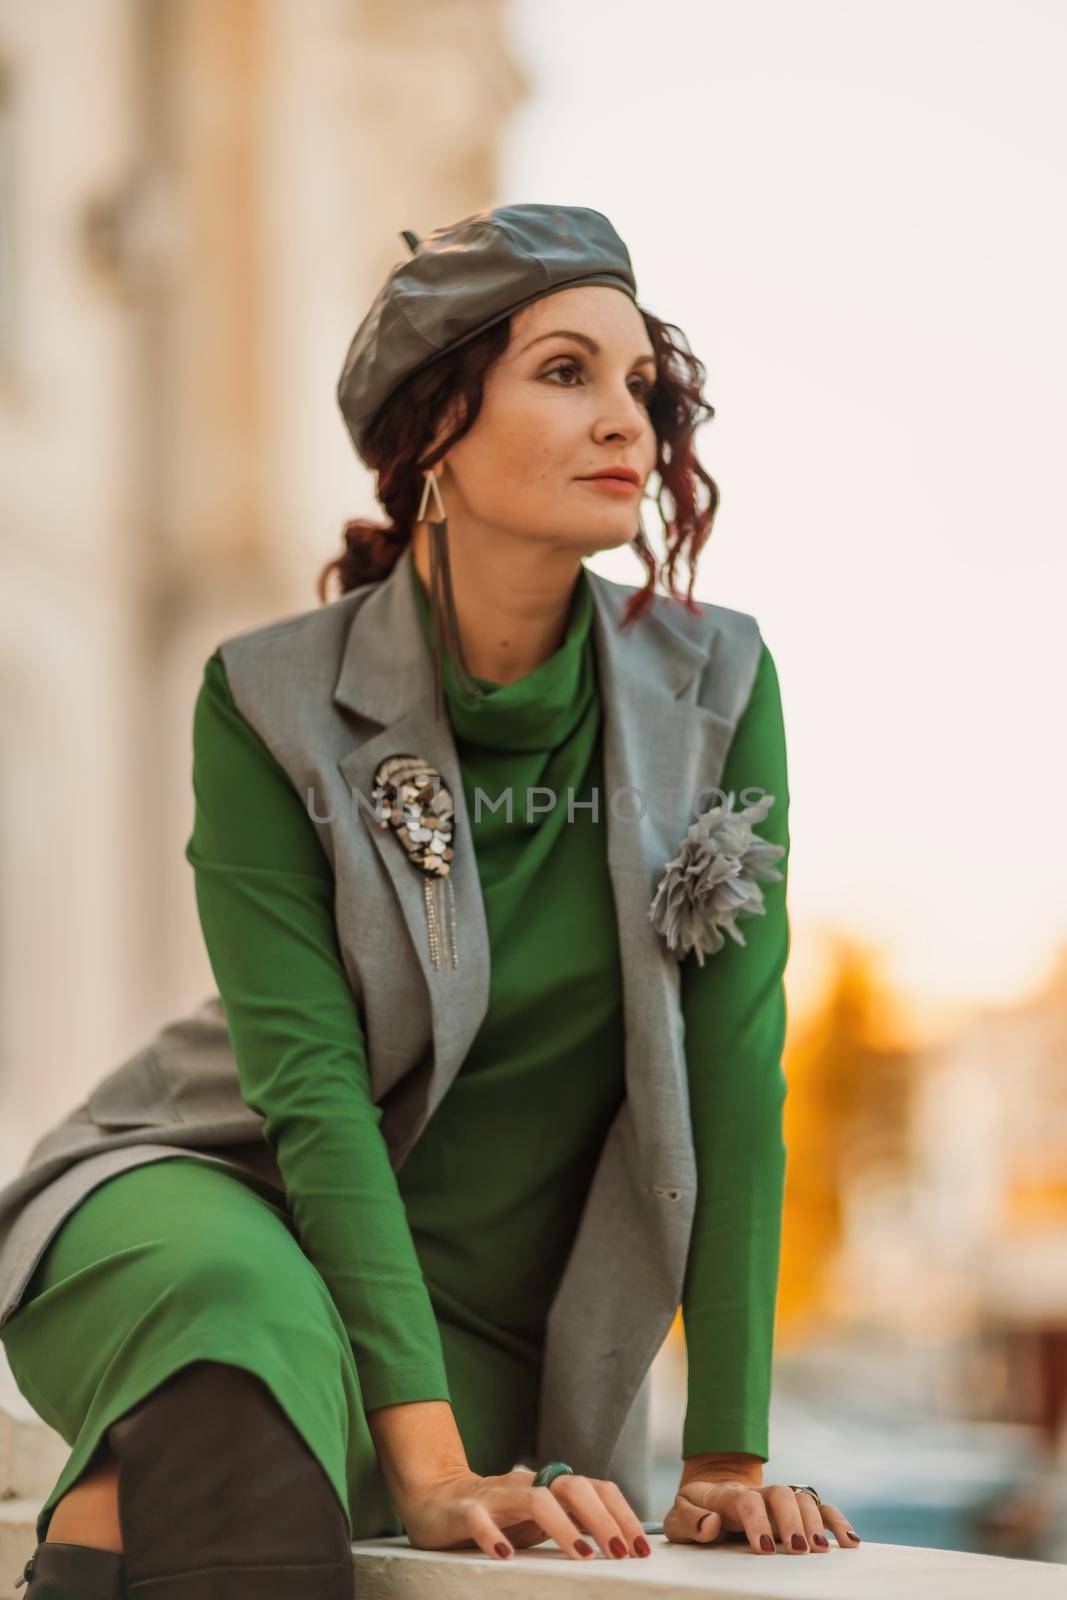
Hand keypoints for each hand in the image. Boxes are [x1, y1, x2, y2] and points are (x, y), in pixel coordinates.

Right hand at [398, 1465, 654, 1561]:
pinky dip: (493, 1535)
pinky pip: (479, 1518)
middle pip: (571, 1487)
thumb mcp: (539, 1520)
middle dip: (602, 1519)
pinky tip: (505, 1556)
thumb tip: (620, 1542)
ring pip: (534, 1499)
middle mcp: (527, 1486)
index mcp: (549, 1488)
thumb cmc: (496, 1514)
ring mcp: (496, 1496)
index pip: (595, 1489)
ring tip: (582, 1556)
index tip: (642, 1548)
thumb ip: (573, 1523)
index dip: (621, 1514)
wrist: (434, 1498)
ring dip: (563, 1527)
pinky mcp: (464, 1511)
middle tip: (622, 1554)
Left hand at [665, 1477, 860, 1553]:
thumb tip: (711, 1524)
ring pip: (802, 1498)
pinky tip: (850, 1541)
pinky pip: (819, 1508)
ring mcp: (778, 1500)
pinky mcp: (792, 1510)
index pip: (746, 1500)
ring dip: (815, 1522)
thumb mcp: (678, 1518)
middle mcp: (758, 1494)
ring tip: (822, 1550)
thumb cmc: (694, 1511)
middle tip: (800, 1549)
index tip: (765, 1549)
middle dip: (792, 1521)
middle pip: (780, 1494)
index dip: (757, 1521)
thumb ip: (688, 1520)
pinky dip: (837, 1521)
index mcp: (728, 1496)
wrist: (710, 1492)